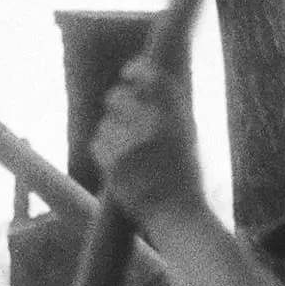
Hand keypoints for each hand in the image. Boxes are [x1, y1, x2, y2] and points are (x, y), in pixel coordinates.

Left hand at [93, 56, 205, 230]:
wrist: (179, 216)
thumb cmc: (184, 179)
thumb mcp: (186, 137)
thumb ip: (166, 111)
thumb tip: (141, 88)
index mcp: (176, 115)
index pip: (151, 76)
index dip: (136, 69)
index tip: (127, 74)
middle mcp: (154, 123)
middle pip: (117, 96)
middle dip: (116, 106)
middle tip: (122, 120)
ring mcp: (132, 141)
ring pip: (105, 123)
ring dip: (112, 135)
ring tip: (130, 157)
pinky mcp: (114, 161)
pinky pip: (97, 143)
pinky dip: (104, 152)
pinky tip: (120, 167)